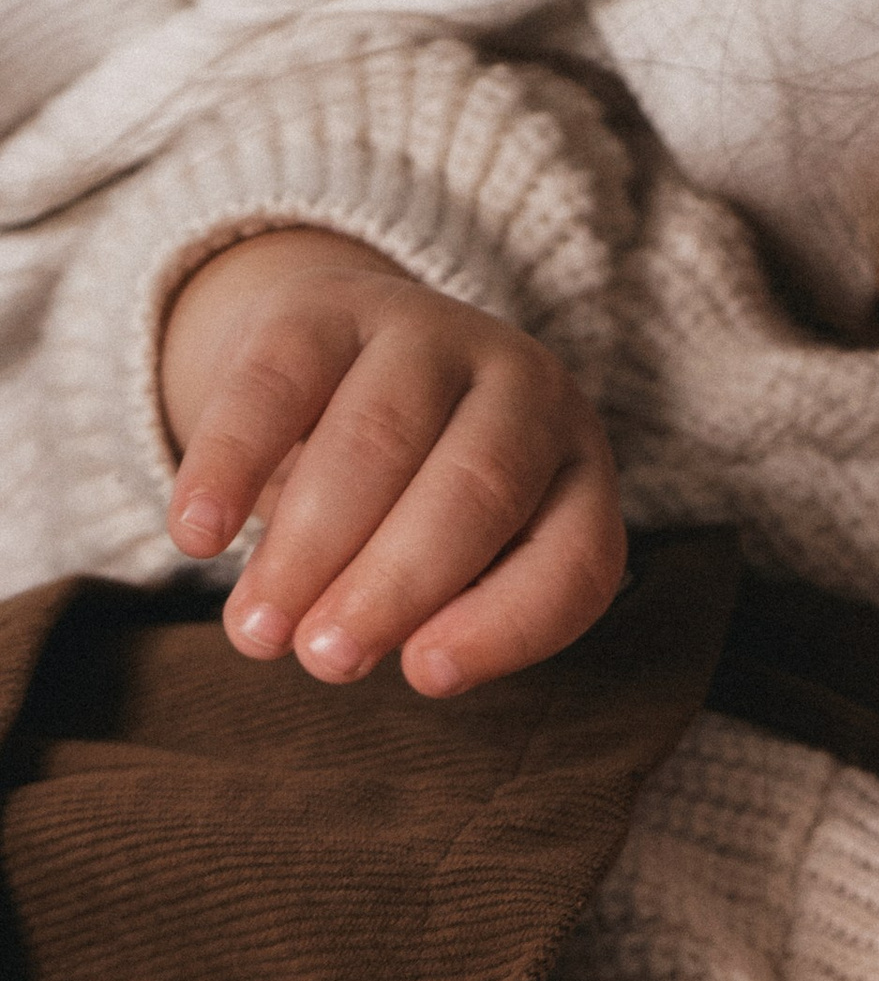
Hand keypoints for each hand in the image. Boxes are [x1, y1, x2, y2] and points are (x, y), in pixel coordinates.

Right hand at [160, 226, 624, 695]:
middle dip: (391, 586)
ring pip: (377, 439)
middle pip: (474, 492)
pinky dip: (231, 464)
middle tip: (322, 661)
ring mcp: (432, 331)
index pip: (573, 559)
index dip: (503, 626)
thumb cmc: (420, 503)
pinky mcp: (328, 304)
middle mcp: (527, 388)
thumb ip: (447, 608)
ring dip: (308, 546)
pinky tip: (199, 537)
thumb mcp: (465, 561)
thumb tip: (387, 651)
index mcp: (578, 471)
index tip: (422, 677)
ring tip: (256, 631)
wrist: (353, 365)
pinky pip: (277, 383)